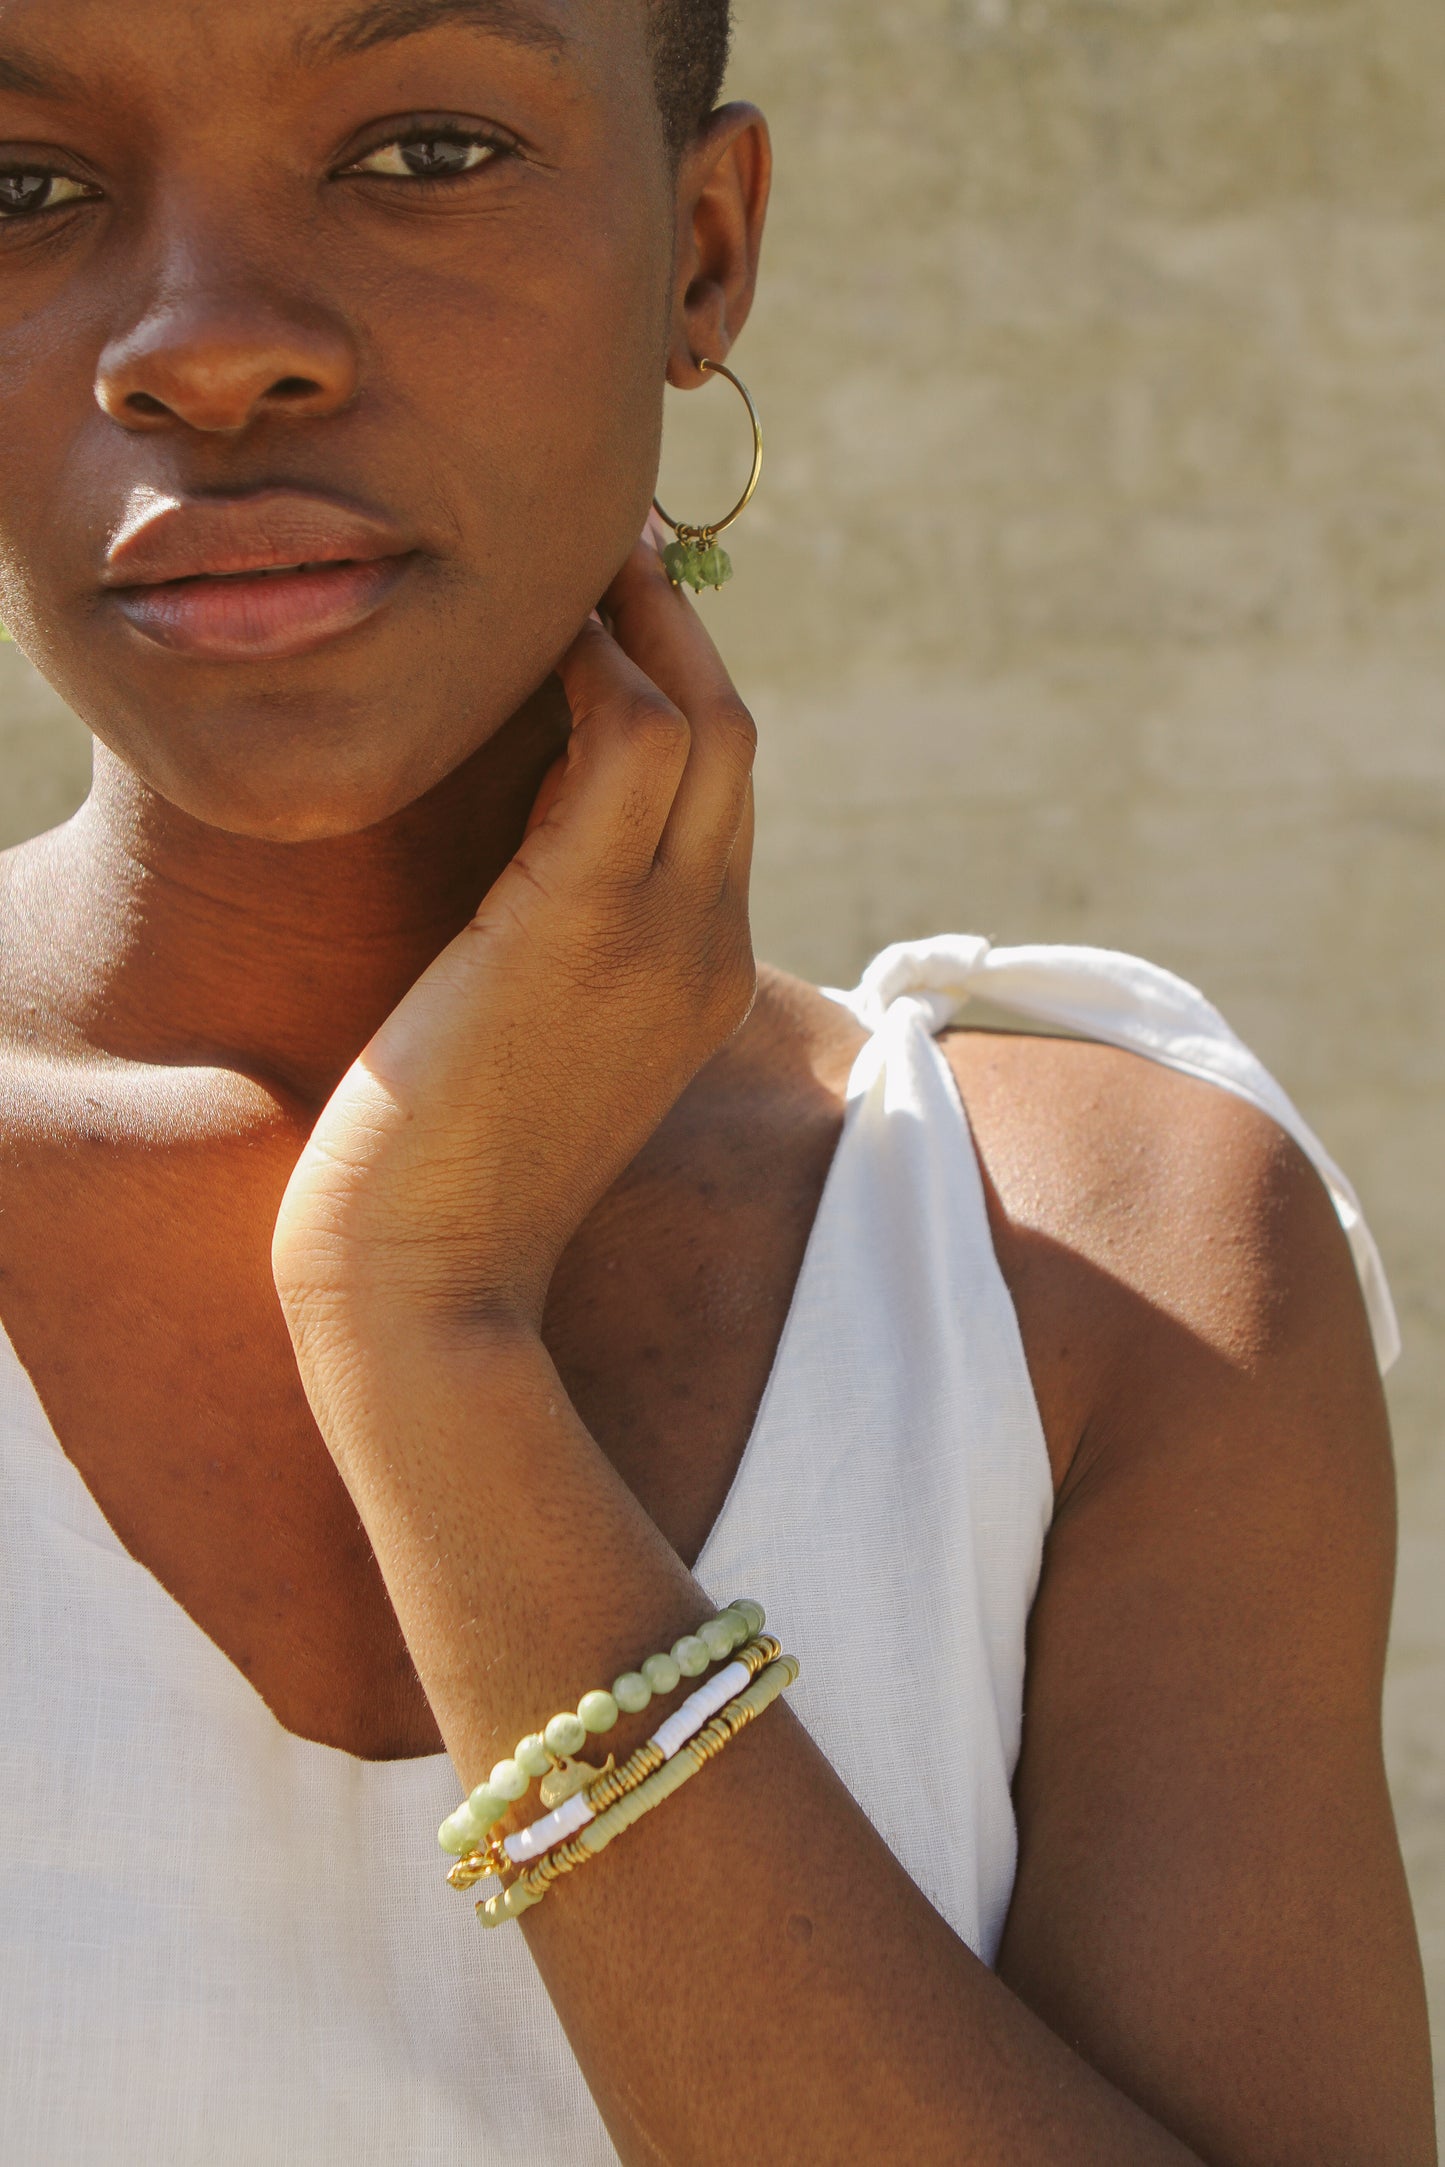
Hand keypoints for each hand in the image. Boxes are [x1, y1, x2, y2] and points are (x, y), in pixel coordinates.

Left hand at [271, 538, 757, 1336]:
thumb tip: (510, 847)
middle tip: (588, 545)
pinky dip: (591, 668)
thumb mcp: (525, 1039)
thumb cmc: (442, 1170)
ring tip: (556, 565)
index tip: (593, 611)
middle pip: (733, 735)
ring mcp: (669, 937)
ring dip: (635, 622)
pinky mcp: (587, 928)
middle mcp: (712, 944)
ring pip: (705, 720)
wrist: (427, 1284)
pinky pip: (628, 744)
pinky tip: (523, 643)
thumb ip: (553, 941)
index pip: (715, 792)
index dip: (666, 685)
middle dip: (667, 625)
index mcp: (702, 972)